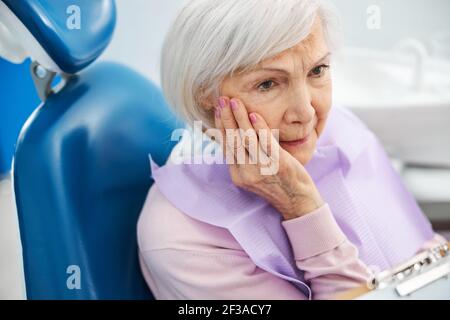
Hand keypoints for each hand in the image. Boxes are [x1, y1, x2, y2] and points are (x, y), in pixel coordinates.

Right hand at [214, 96, 324, 219]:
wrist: (298, 201)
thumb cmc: (277, 184)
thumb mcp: (254, 173)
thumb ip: (244, 157)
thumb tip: (235, 135)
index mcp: (238, 175)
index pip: (226, 146)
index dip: (220, 126)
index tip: (217, 110)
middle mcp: (246, 172)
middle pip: (232, 140)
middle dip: (225, 118)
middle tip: (221, 99)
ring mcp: (261, 168)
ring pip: (246, 139)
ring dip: (239, 117)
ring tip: (234, 101)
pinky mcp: (277, 164)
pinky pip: (265, 142)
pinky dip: (259, 127)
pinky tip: (254, 114)